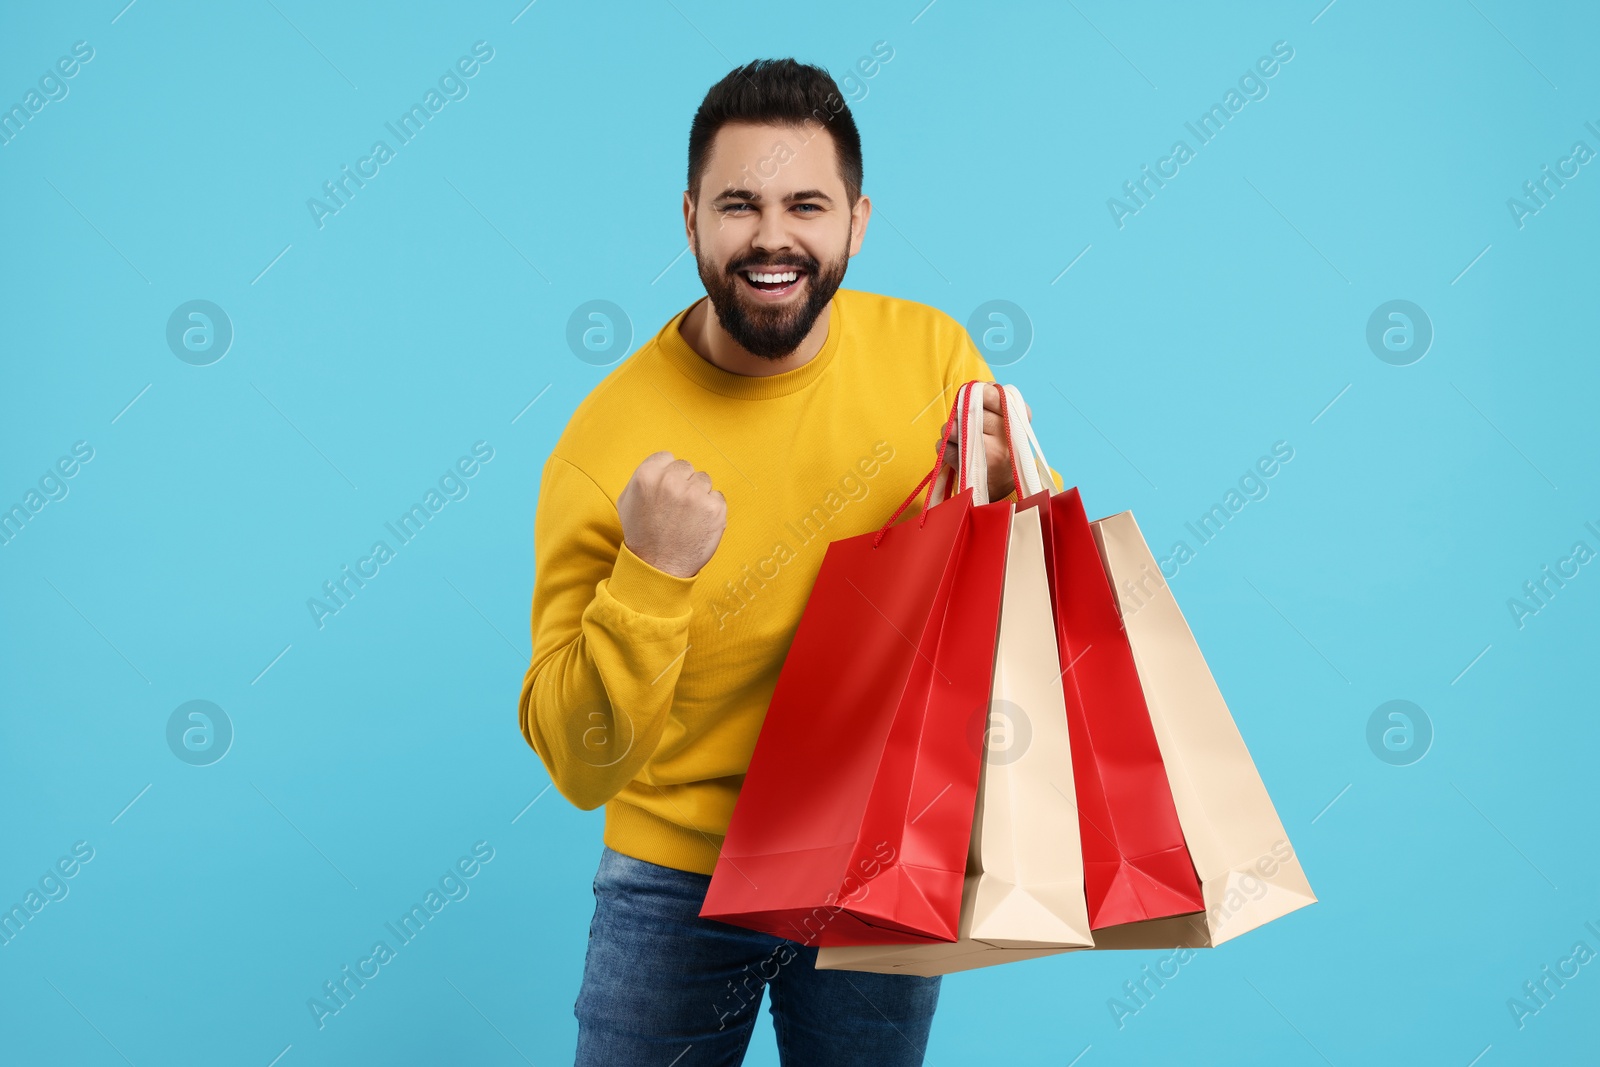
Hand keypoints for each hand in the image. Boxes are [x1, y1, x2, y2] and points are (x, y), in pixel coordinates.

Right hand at [617, 451, 726, 577]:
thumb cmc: (643, 535)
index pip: (667, 457)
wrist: (659, 567)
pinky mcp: (714, 508)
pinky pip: (717, 497)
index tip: (666, 490)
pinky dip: (711, 509)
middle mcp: (671, 481)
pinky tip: (698, 523)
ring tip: (686, 517)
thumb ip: (643, 476)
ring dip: (698, 495)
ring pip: (704, 480)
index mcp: (647, 475)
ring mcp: (695, 495)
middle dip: (683, 483)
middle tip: (675, 508)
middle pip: (686, 468)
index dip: (667, 474)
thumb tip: (661, 464)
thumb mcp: (627, 501)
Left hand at [932, 383, 1032, 498]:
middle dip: (960, 413)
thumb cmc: (1002, 446)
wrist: (1003, 485)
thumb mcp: (1009, 422)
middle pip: (971, 412)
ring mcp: (989, 455)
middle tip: (961, 419)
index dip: (980, 393)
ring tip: (956, 435)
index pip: (995, 397)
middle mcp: (1006, 439)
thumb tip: (975, 388)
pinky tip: (952, 448)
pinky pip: (945, 448)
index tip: (974, 395)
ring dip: (949, 429)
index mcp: (1017, 423)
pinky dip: (943, 445)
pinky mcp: (971, 470)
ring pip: (955, 429)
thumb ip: (996, 400)